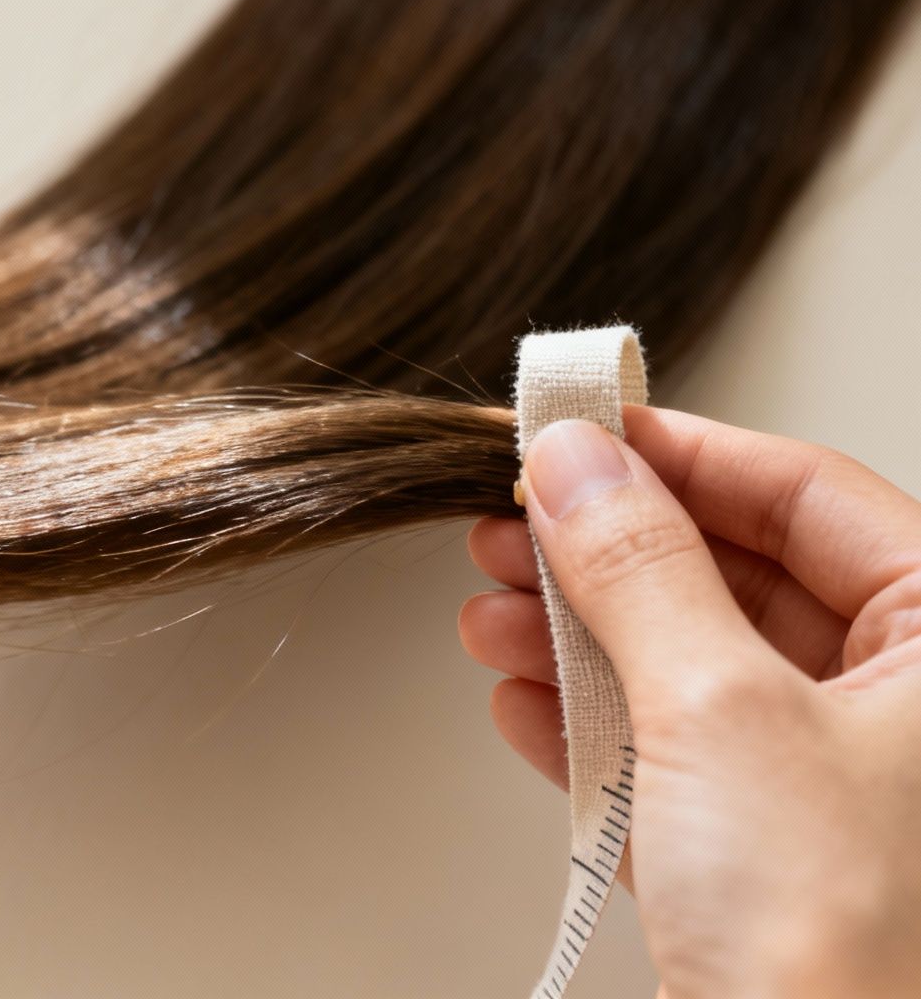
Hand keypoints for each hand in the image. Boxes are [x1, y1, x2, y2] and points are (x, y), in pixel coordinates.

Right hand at [460, 406, 920, 998]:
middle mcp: (913, 708)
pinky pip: (678, 751)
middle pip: (742, 575)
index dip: (682, 454)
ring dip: (582, 635)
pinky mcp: (774, 855)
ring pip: (698, 663)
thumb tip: (578, 463)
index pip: (810, 495)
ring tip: (494, 614)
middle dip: (611, 552)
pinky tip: (524, 699)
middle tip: (516, 523)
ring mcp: (843, 783)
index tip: (578, 433)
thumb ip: (638, 567)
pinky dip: (594, 723)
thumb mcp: (721, 713)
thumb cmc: (841, 941)